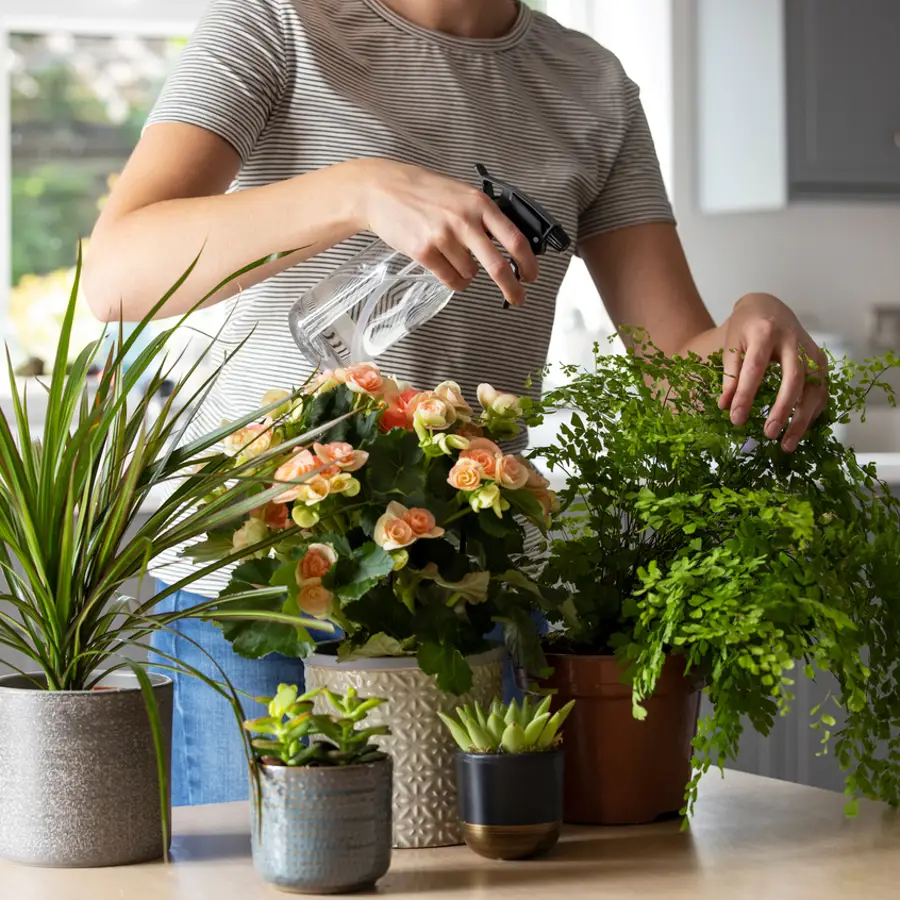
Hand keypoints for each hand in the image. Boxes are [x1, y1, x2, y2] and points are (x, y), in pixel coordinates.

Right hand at [349, 158, 538, 306]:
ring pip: (470, 274)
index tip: (532, 275)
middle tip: (518, 297)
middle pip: (498, 265)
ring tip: (453, 256)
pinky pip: (450, 280)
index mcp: (479, 204)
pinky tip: (446, 266)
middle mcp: (464, 221)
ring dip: (468, 274)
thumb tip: (508, 243)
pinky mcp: (424, 252)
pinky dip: (454, 280)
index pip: (514, 238)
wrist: (383, 190)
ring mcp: (443, 237)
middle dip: (512, 287)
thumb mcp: (461, 193)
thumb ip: (483, 215)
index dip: (528, 262)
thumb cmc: (423, 191)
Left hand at [718, 293, 827, 451]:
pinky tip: (799, 430)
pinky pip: (822, 390)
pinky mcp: (821, 360)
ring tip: (786, 444)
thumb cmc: (746, 328)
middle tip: (769, 434)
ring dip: (803, 418)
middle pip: (794, 378)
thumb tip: (725, 407)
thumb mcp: (731, 346)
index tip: (736, 419)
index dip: (746, 395)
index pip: (755, 368)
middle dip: (783, 409)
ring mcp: (812, 350)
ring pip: (814, 388)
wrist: (768, 307)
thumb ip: (729, 375)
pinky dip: (813, 412)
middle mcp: (794, 341)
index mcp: (765, 333)